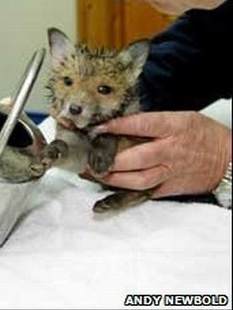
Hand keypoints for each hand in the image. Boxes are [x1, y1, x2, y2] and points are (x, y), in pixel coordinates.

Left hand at [94, 111, 231, 197]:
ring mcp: (169, 172)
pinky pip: (144, 191)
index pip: (141, 125)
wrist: (226, 160)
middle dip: (109, 159)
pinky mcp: (169, 188)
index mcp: (174, 128)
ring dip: (112, 178)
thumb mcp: (183, 118)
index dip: (117, 126)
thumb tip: (125, 123)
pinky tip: (109, 185)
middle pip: (135, 158)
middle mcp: (170, 151)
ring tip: (95, 173)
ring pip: (137, 179)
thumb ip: (155, 121)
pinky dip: (124, 190)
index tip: (98, 128)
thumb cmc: (203, 135)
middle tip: (90, 157)